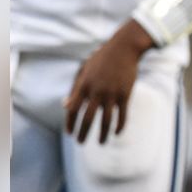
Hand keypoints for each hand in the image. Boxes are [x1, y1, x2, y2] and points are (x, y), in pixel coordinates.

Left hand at [64, 20, 153, 143]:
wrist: (124, 49)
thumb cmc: (101, 59)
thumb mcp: (84, 71)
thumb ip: (75, 89)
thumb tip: (65, 106)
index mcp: (84, 85)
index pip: (73, 109)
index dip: (70, 123)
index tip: (69, 133)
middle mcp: (97, 91)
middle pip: (88, 118)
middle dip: (83, 133)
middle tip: (80, 143)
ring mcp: (112, 93)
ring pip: (106, 120)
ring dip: (102, 134)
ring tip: (100, 143)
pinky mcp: (125, 94)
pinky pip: (122, 115)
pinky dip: (119, 126)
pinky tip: (116, 133)